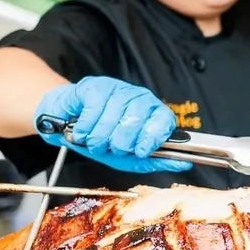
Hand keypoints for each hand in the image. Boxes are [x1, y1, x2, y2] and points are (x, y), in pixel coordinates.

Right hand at [33, 77, 191, 173]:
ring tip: (94, 140)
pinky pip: (94, 110)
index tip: (142, 150)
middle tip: (110, 146)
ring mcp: (118, 89)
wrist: (65, 122)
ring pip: (113, 119)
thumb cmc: (100, 138)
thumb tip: (184, 163)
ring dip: (98, 139)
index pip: (164, 120)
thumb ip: (155, 161)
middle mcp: (138, 98)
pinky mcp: (96, 85)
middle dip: (119, 144)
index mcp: (152, 113)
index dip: (153, 137)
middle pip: (136, 122)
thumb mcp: (128, 157)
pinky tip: (82, 130)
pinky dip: (84, 128)